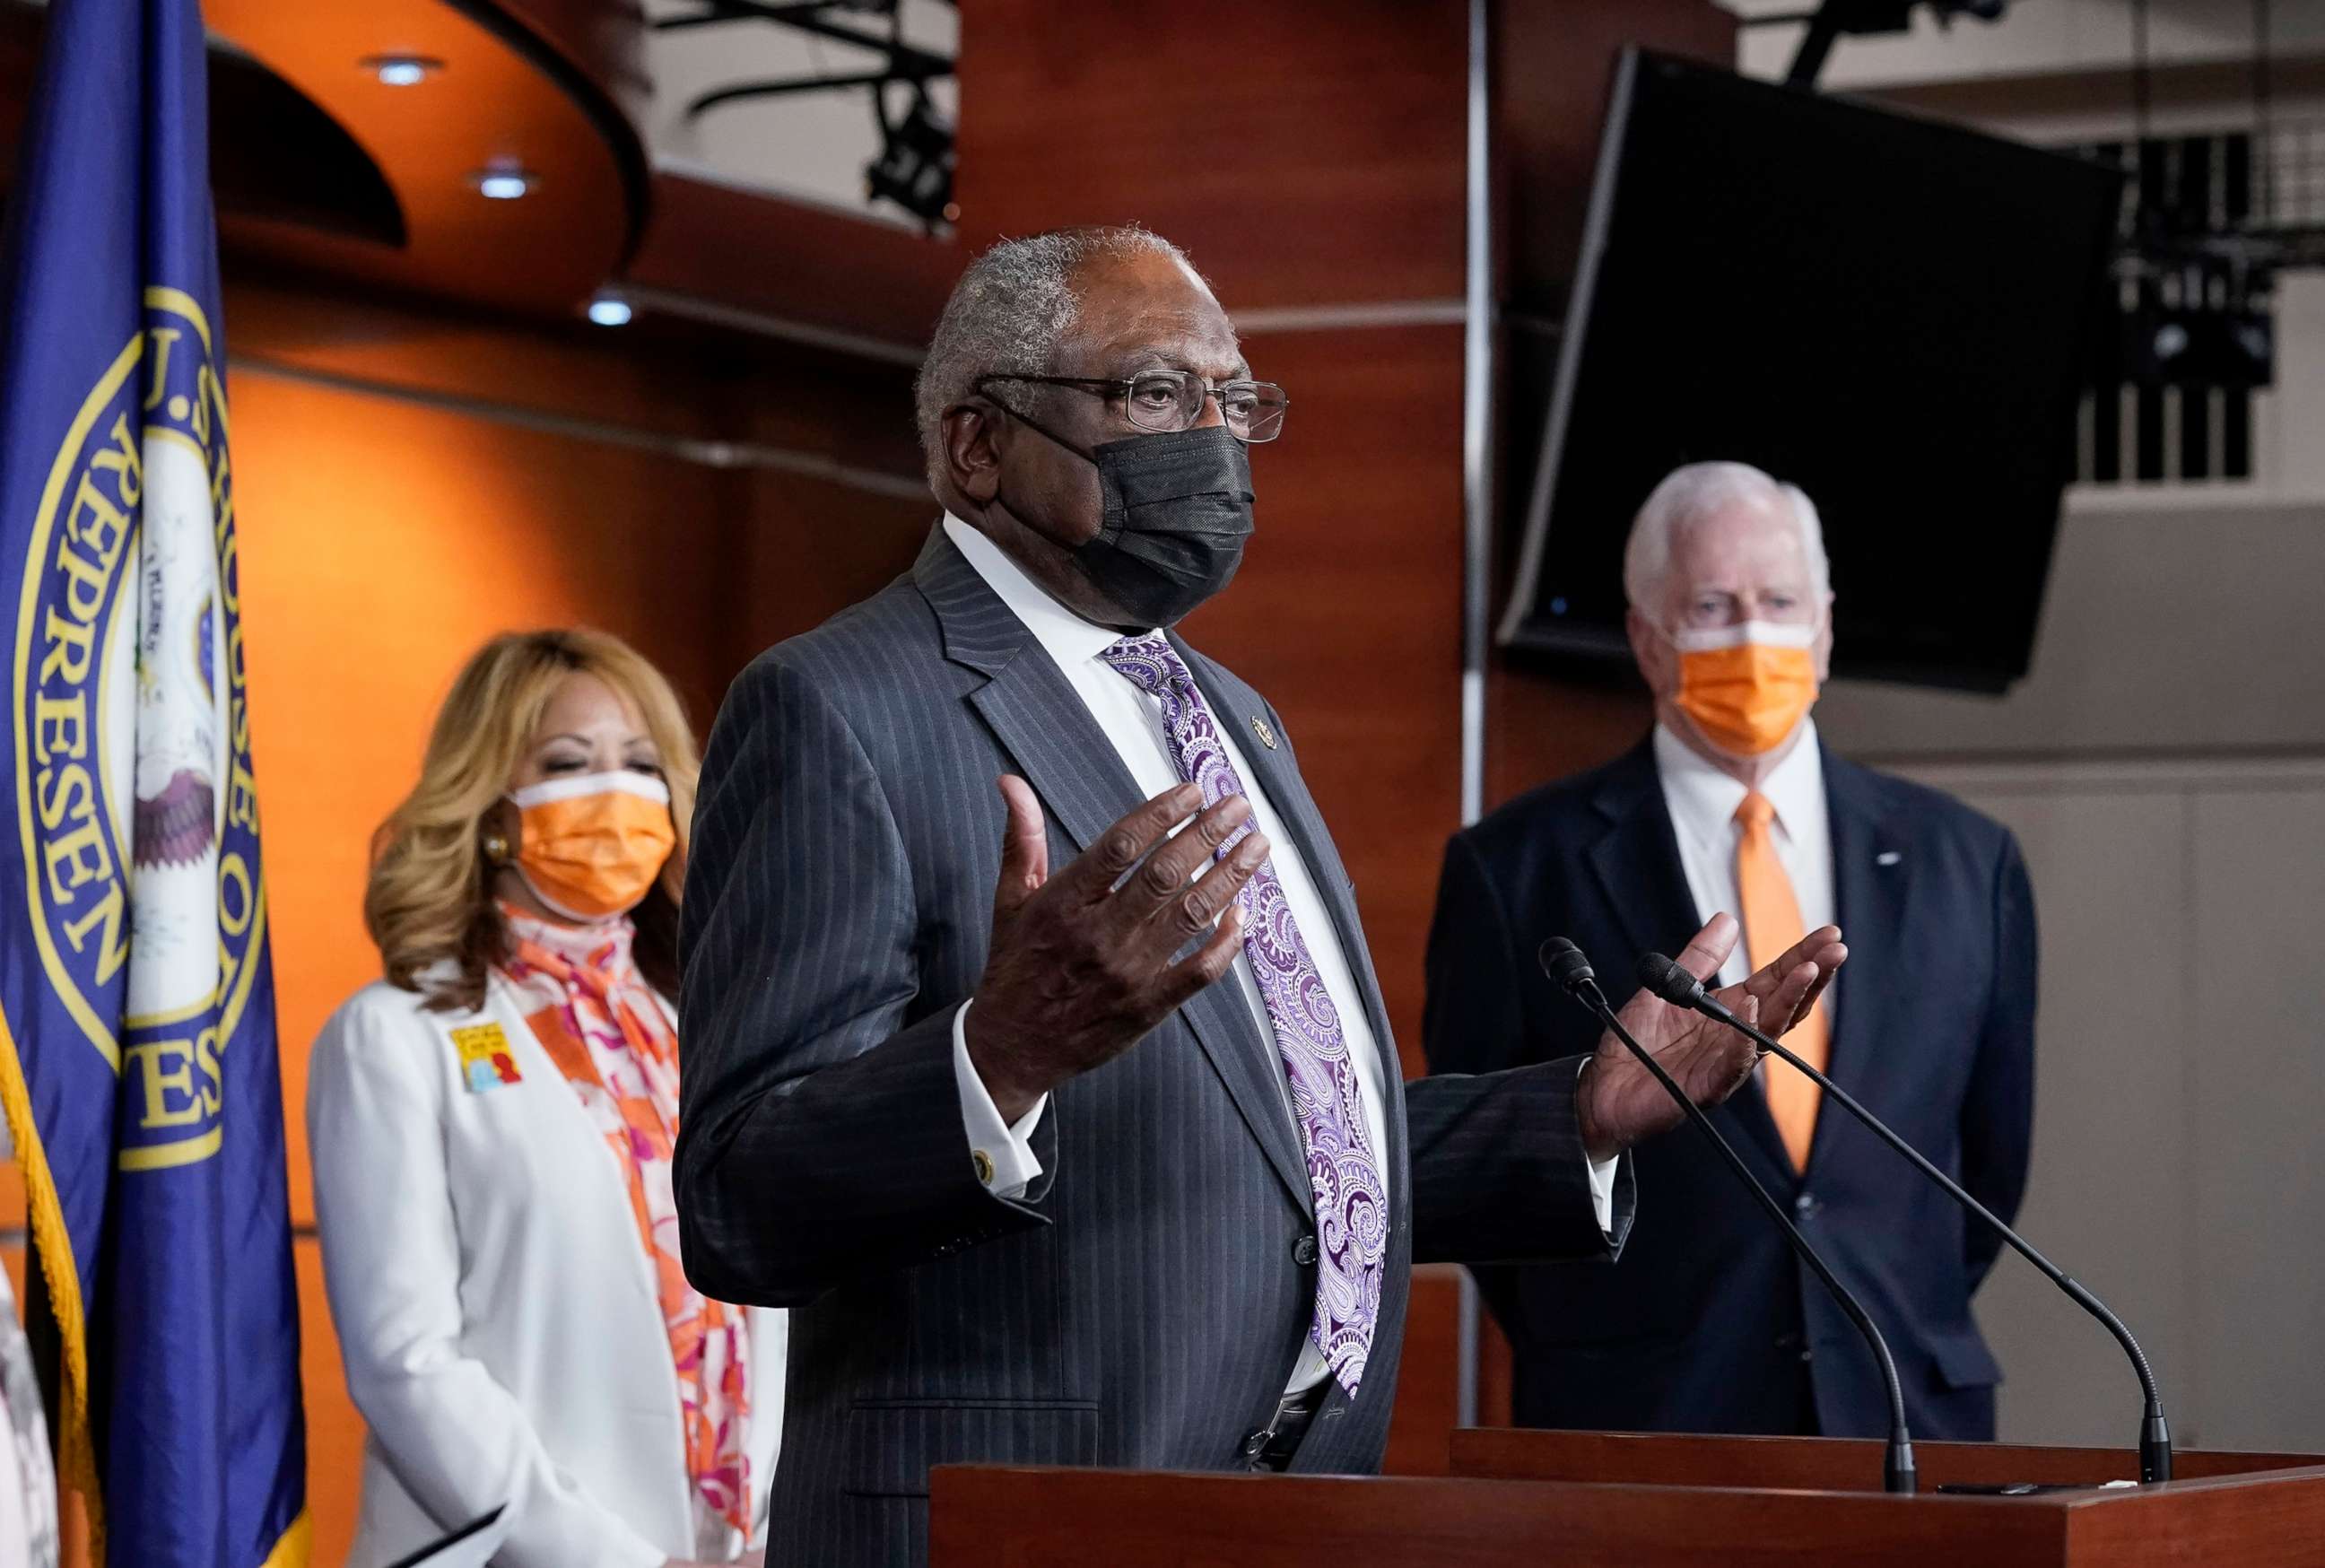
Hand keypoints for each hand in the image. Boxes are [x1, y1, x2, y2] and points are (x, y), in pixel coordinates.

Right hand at [965, 776, 1265, 1120]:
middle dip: (1209, 834)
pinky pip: (1199, 971)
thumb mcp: (1010, 901)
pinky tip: (1242, 914)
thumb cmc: (1015, 967)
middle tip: (1238, 807)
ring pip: (1191, 915)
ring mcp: (1127, 974)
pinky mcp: (1147, 1007)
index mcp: (1063, 903)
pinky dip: (1226, 942)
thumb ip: (1021, 838)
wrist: (1012, 1048)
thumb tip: (1011, 782)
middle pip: (1165, 874)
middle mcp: (1099, 935)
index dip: (1162, 813)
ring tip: (1256, 847)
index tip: (1192, 791)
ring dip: (1230, 876)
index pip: (1122, 847)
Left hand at [1573, 913, 1845, 1161]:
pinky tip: (1754, 1012)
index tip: (1830, 933)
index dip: (1801, 956)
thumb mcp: (1666, 988)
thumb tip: (1727, 920)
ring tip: (1808, 971)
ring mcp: (1724, 1063)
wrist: (1603, 1090)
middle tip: (1836, 948)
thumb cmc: (1635, 1046)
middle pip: (1783, 1004)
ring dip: (1790, 1000)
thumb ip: (1698, 958)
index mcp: (1728, 1012)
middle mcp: (1735, 1036)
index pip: (1775, 980)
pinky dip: (1744, 1039)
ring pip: (1768, 1031)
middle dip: (1812, 976)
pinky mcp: (1706, 1087)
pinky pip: (1732, 1065)